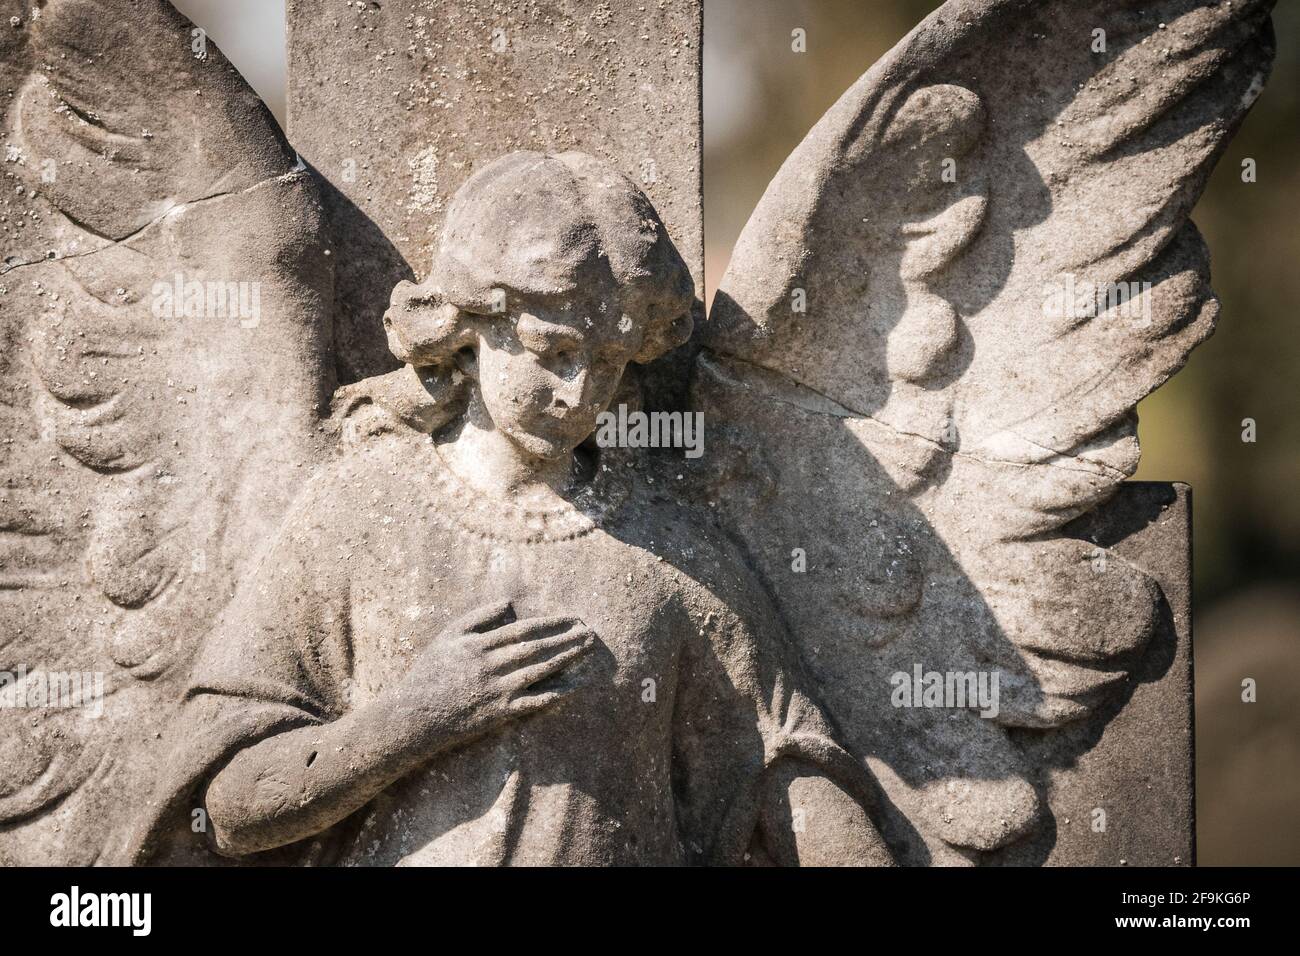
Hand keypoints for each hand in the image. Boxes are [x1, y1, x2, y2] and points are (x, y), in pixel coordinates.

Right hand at [393, 601, 595, 748]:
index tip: (573, 618)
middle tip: (591, 632)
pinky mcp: (499, 713)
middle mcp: (491, 665)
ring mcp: (496, 690)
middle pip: (537, 648)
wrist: (415, 715)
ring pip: (539, 671)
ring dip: (567, 659)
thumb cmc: (430, 672)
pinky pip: (533, 702)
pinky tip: (574, 686)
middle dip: (567, 639)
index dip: (552, 623)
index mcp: (480, 645)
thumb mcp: (449, 636)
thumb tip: (509, 603)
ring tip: (587, 650)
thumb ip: (478, 617)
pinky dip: (555, 694)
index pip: (524, 629)